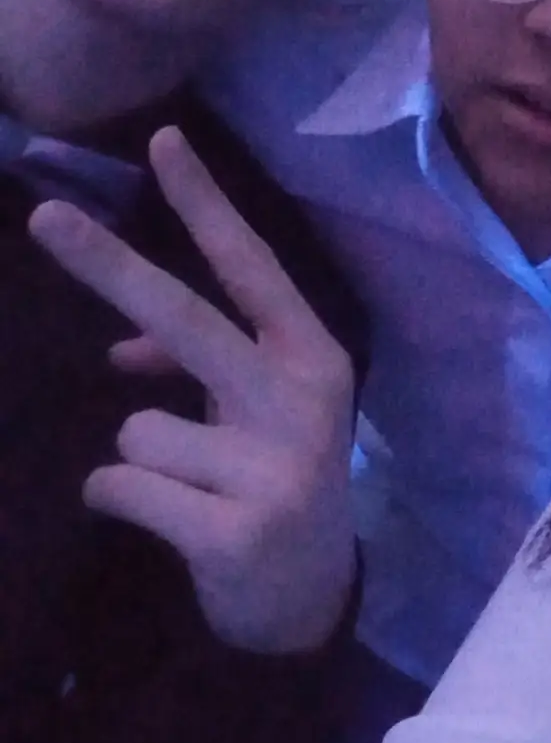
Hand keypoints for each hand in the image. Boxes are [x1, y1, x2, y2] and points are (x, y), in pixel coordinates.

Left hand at [28, 127, 356, 654]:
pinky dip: (121, 500)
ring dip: (140, 456)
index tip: (163, 140)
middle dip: (109, 267)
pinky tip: (172, 524)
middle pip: (188, 319)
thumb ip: (199, 370)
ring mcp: (276, 467)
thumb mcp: (252, 415)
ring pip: (138, 425)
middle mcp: (304, 400)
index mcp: (313, 358)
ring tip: (191, 492)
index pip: (252, 270)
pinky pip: (123, 485)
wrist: (309, 602)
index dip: (206, 205)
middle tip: (44, 216)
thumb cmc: (272, 482)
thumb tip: (117, 352)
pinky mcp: (237, 529)